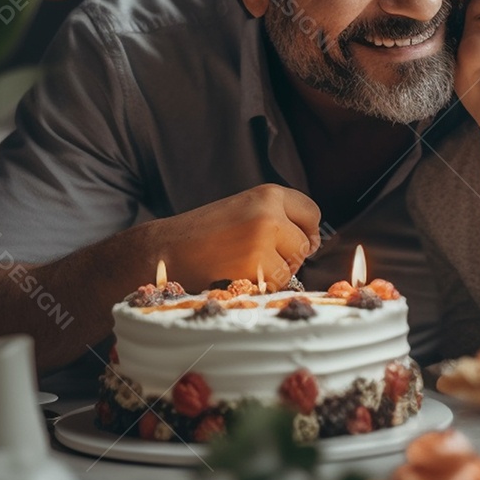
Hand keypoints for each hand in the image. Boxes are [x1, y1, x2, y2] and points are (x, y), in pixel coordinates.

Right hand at [152, 184, 321, 290]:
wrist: (164, 249)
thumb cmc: (204, 234)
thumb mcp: (244, 211)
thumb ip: (278, 219)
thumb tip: (315, 243)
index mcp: (268, 193)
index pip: (311, 212)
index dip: (305, 231)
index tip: (292, 241)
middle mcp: (270, 211)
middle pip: (305, 244)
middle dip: (288, 256)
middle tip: (253, 255)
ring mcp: (263, 237)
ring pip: (292, 266)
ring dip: (273, 273)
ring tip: (240, 263)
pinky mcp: (256, 264)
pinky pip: (276, 283)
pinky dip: (261, 286)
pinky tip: (236, 275)